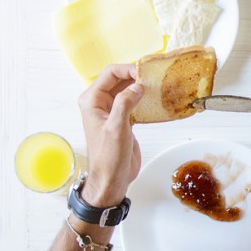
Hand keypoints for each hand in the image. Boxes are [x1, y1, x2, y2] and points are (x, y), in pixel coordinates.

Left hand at [77, 64, 143, 207]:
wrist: (111, 180)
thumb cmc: (108, 158)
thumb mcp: (116, 129)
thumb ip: (124, 104)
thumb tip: (137, 86)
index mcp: (92, 101)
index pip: (110, 73)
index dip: (128, 70)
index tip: (145, 74)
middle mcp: (100, 103)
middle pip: (120, 79)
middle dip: (137, 76)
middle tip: (155, 78)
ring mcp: (112, 111)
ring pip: (128, 90)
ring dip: (142, 87)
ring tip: (158, 86)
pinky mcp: (124, 120)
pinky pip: (134, 102)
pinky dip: (145, 100)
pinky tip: (156, 100)